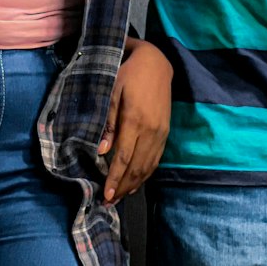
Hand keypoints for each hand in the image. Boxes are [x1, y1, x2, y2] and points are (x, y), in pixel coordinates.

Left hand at [99, 39, 171, 202]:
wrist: (157, 62)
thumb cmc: (130, 73)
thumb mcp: (113, 90)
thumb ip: (108, 121)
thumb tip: (101, 150)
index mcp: (135, 120)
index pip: (124, 158)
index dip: (114, 178)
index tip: (106, 195)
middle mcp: (151, 131)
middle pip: (136, 167)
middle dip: (122, 188)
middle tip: (108, 203)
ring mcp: (161, 133)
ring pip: (147, 166)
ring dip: (133, 185)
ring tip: (119, 197)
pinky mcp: (166, 132)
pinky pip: (156, 159)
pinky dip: (146, 174)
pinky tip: (136, 182)